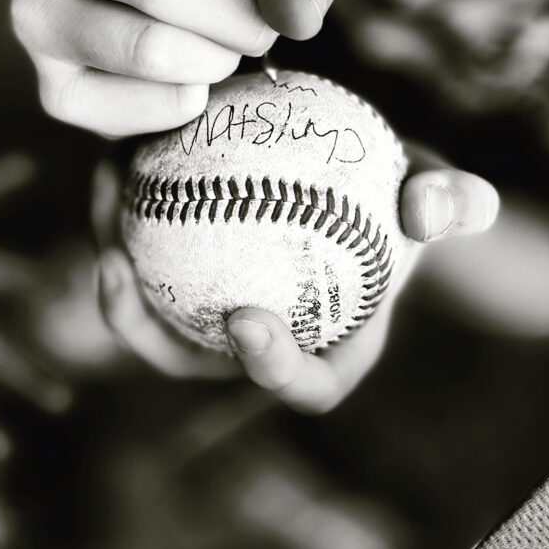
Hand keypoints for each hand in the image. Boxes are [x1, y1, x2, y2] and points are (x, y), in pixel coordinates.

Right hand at [10, 0, 339, 136]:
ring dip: (217, 55)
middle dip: (235, 8)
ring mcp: (32, 16)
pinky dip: (192, 98)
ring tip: (219, 44)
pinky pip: (144, 106)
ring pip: (149, 48)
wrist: (143, 1)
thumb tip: (297, 15)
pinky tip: (184, 76)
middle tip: (253, 19)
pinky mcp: (52, 89)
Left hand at [89, 144, 497, 412]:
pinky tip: (110, 164)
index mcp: (331, 352)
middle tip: (121, 269)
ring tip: (99, 215)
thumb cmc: (396, 193)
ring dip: (110, 274)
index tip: (247, 322)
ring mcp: (206, 322)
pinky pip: (138, 263)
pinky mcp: (170, 285)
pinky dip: (119, 221)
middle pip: (191, 360)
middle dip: (146, 334)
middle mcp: (258, 349)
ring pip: (145, 316)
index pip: (305, 384)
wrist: (347, 177)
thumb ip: (449, 199)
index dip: (273, 370)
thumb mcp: (432, 189)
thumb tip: (429, 207)